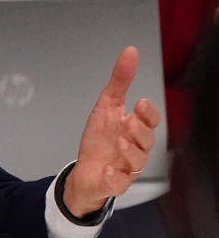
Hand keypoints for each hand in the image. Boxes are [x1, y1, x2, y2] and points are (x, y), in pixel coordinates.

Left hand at [64, 46, 160, 216]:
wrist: (85, 170)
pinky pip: (119, 183)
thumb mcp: (107, 105)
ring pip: (137, 162)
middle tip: (129, 122)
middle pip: (147, 141)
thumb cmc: (100, 139)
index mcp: (134, 129)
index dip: (149, 114)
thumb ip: (120, 80)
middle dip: (140, 131)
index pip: (151, 121)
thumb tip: (130, 53)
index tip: (141, 103)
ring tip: (118, 141)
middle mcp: (134, 148)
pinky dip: (115, 177)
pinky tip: (108, 170)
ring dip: (129, 151)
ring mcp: (126, 167)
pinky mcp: (114, 183)